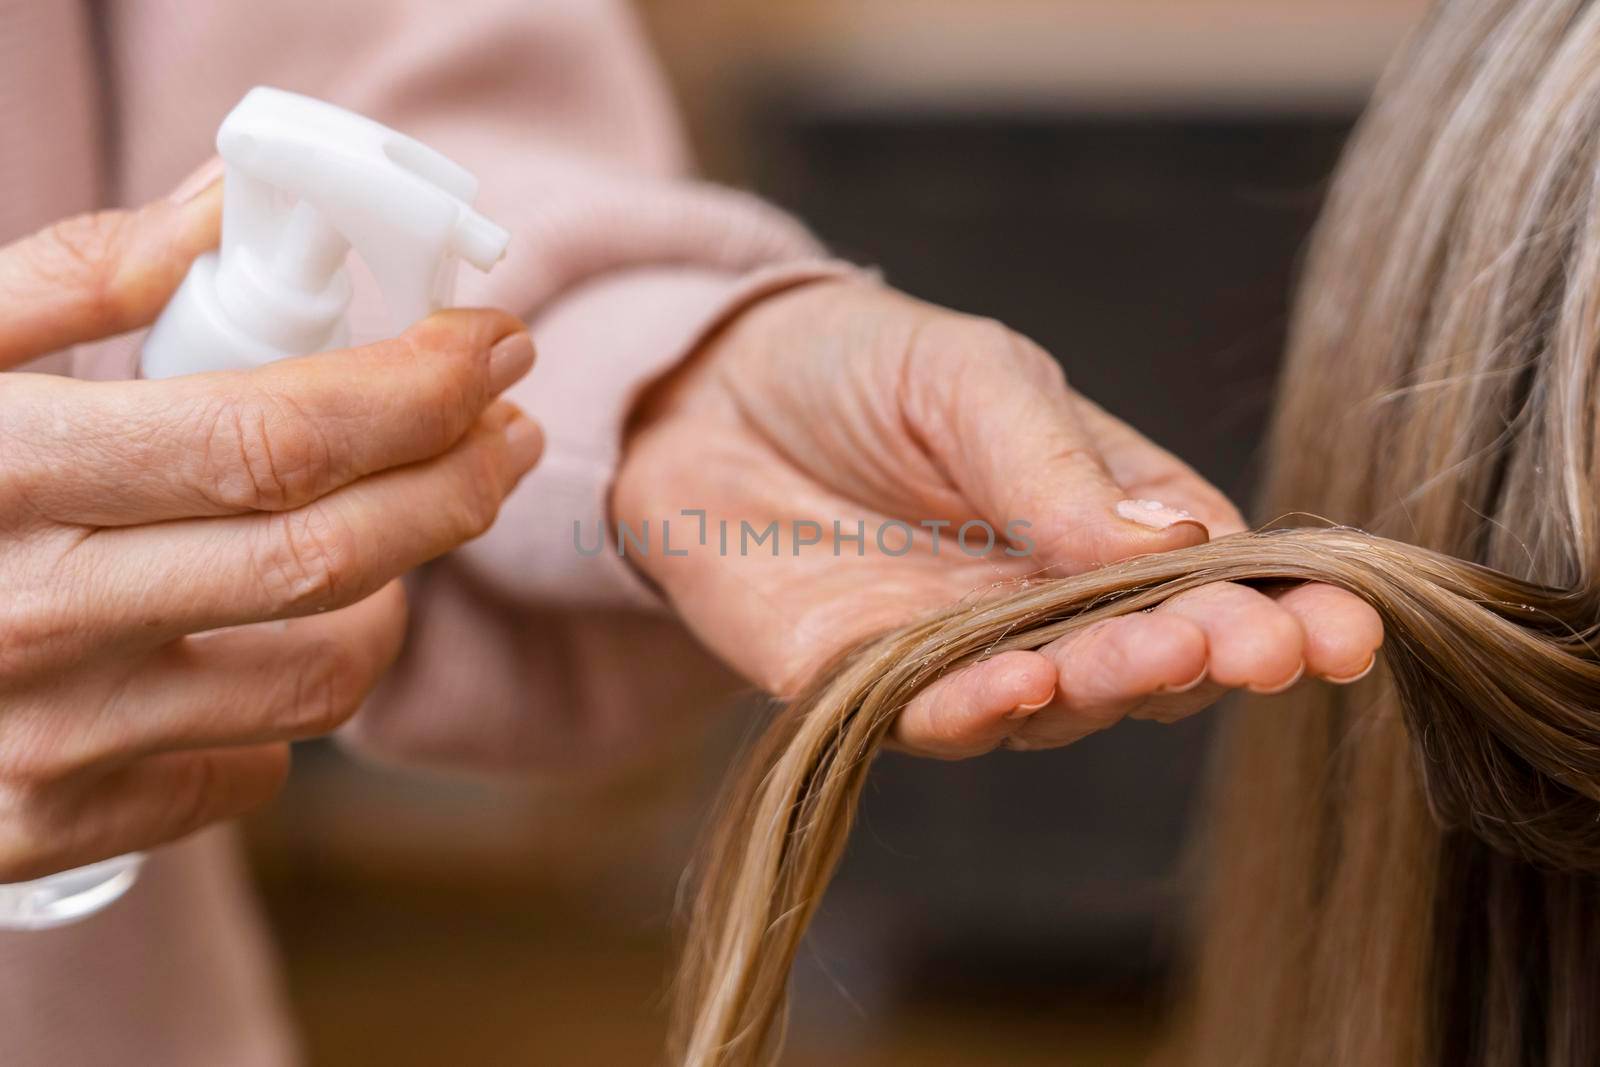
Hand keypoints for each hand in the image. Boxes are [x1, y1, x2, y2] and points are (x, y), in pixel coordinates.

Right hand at [0, 176, 541, 878]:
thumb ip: (75, 274)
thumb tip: (230, 208)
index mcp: (0, 472)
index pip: (275, 436)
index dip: (417, 389)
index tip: (492, 347)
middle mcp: (29, 621)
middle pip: (329, 558)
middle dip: (458, 482)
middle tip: (504, 432)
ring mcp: (44, 743)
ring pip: (323, 675)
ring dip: (390, 593)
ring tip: (381, 532)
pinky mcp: (56, 825)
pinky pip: (253, 769)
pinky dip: (284, 700)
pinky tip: (252, 639)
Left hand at [615, 280, 1380, 757]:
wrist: (703, 388)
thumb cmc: (859, 368)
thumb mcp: (972, 378)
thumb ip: (1056, 463)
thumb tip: (1177, 542)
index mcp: (1101, 518)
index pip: (1209, 576)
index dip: (1278, 609)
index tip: (1336, 629)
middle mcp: (1045, 604)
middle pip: (1146, 655)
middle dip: (1203, 656)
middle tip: (1253, 649)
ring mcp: (960, 653)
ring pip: (1055, 702)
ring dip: (1104, 688)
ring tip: (1141, 661)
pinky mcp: (865, 686)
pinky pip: (932, 716)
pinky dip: (978, 710)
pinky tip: (1018, 687)